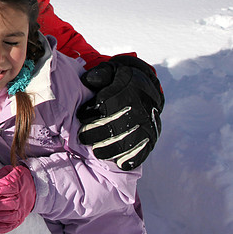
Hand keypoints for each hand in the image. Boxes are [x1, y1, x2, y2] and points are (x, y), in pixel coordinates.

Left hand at [0, 165, 35, 233]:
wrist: (34, 190)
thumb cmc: (18, 179)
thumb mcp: (9, 170)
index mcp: (16, 184)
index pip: (1, 190)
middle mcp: (18, 199)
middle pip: (0, 204)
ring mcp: (19, 211)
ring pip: (2, 217)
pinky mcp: (18, 220)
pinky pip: (7, 227)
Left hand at [77, 54, 163, 170]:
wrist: (146, 86)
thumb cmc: (120, 79)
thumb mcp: (110, 70)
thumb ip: (99, 74)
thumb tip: (87, 80)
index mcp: (128, 91)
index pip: (107, 104)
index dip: (91, 112)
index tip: (81, 116)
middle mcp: (140, 109)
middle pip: (116, 125)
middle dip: (97, 133)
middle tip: (83, 137)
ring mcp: (147, 124)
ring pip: (129, 140)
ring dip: (111, 149)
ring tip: (96, 152)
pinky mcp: (152, 135)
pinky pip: (144, 149)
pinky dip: (133, 158)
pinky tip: (120, 163)